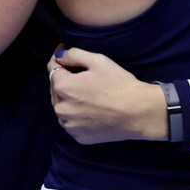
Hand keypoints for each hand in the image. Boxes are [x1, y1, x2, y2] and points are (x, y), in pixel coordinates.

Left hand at [48, 47, 168, 143]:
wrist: (137, 113)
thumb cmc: (118, 84)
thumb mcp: (98, 60)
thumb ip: (74, 54)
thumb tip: (60, 56)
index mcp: (63, 87)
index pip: (52, 68)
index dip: (58, 58)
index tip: (63, 52)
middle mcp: (61, 109)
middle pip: (56, 88)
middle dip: (64, 79)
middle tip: (80, 73)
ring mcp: (69, 126)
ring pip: (62, 106)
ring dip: (68, 98)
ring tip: (86, 92)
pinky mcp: (79, 137)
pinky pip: (71, 122)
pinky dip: (76, 114)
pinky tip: (90, 108)